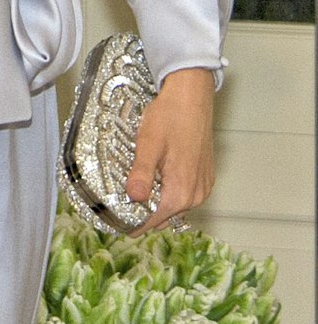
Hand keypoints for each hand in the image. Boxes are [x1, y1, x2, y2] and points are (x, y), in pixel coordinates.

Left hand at [128, 66, 215, 231]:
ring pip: (174, 206)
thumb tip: (134, 198)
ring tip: (136, 185)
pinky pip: (185, 194)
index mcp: (181, 191)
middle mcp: (196, 195)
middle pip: (164, 216)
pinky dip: (169, 191)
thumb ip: (141, 174)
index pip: (154, 221)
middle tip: (122, 201)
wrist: (192, 98)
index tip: (119, 225)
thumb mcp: (148, 144)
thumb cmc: (170, 117)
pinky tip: (156, 176)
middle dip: (144, 213)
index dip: (135, 225)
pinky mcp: (205, 177)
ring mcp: (203, 187)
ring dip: (157, 201)